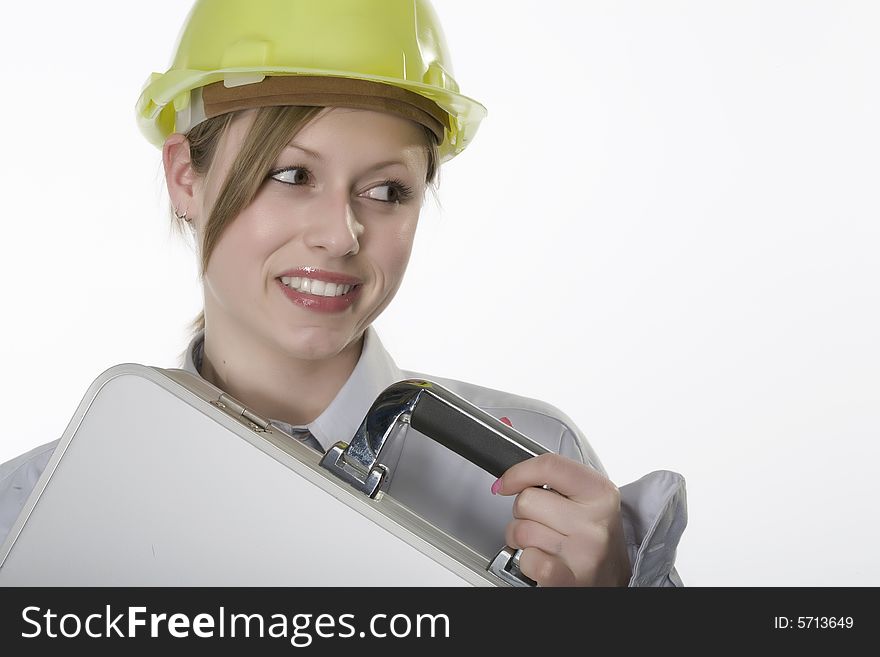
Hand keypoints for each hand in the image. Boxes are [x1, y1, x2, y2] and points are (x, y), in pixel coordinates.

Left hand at [492, 452, 631, 586]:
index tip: (507, 482)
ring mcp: (584, 553)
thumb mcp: (589, 499)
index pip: (550, 466)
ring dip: (521, 539)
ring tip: (542, 543)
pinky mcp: (570, 580)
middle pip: (526, 500)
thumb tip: (511, 480)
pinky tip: (543, 560)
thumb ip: (557, 480)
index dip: (519, 472)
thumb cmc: (594, 537)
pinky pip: (528, 559)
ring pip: (521, 531)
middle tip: (541, 522)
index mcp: (601, 493)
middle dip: (523, 512)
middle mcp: (595, 522)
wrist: (613, 579)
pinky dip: (527, 561)